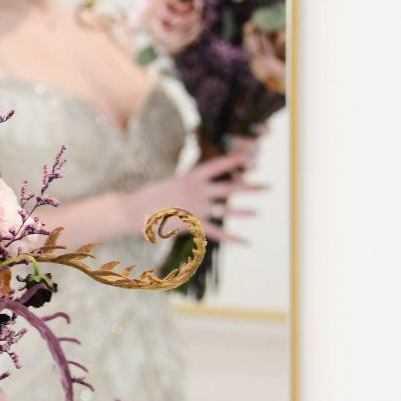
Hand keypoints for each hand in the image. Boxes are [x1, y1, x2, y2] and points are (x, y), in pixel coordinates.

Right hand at [143, 150, 265, 244]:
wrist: (134, 210)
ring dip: (243, 212)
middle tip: (266, 186)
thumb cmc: (150, 196)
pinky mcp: (193, 224)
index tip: (250, 158)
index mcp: (191, 177)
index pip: (218, 166)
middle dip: (250, 187)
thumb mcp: (170, 183)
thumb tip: (202, 188)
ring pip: (227, 210)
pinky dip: (232, 238)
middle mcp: (198, 191)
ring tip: (256, 212)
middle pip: (230, 187)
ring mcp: (197, 207)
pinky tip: (245, 242)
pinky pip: (217, 232)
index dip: (236, 161)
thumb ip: (189, 186)